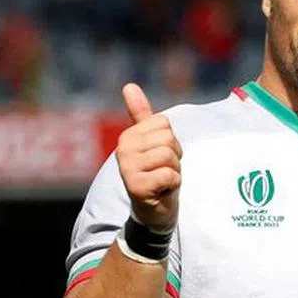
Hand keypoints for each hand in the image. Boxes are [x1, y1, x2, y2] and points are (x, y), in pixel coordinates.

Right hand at [116, 83, 181, 230]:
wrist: (153, 211)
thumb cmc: (155, 174)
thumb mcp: (151, 143)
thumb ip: (141, 115)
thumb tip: (129, 85)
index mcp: (128, 136)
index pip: (164, 124)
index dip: (171, 141)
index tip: (161, 158)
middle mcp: (123, 150)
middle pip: (168, 139)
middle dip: (174, 157)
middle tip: (163, 171)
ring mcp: (128, 168)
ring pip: (169, 156)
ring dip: (174, 171)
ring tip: (162, 181)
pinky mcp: (136, 186)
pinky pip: (169, 175)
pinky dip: (173, 185)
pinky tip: (162, 192)